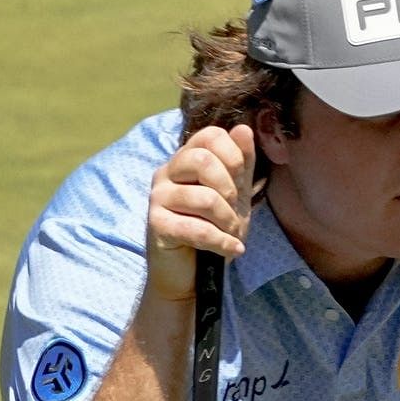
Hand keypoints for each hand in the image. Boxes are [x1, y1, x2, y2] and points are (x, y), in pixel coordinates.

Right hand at [147, 125, 255, 299]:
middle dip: (230, 189)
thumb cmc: (213, 229)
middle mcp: (167, 172)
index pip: (210, 135)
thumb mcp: (236, 195)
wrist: (192, 272)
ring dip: (229, 223)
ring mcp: (157, 197)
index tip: (240, 183)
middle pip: (202, 159)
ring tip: (232, 235)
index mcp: (186, 159)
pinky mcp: (155, 223)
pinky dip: (222, 242)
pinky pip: (196, 228)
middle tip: (234, 211)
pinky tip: (232, 250)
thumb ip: (241, 163)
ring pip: (204, 198)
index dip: (234, 156)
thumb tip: (244, 128)